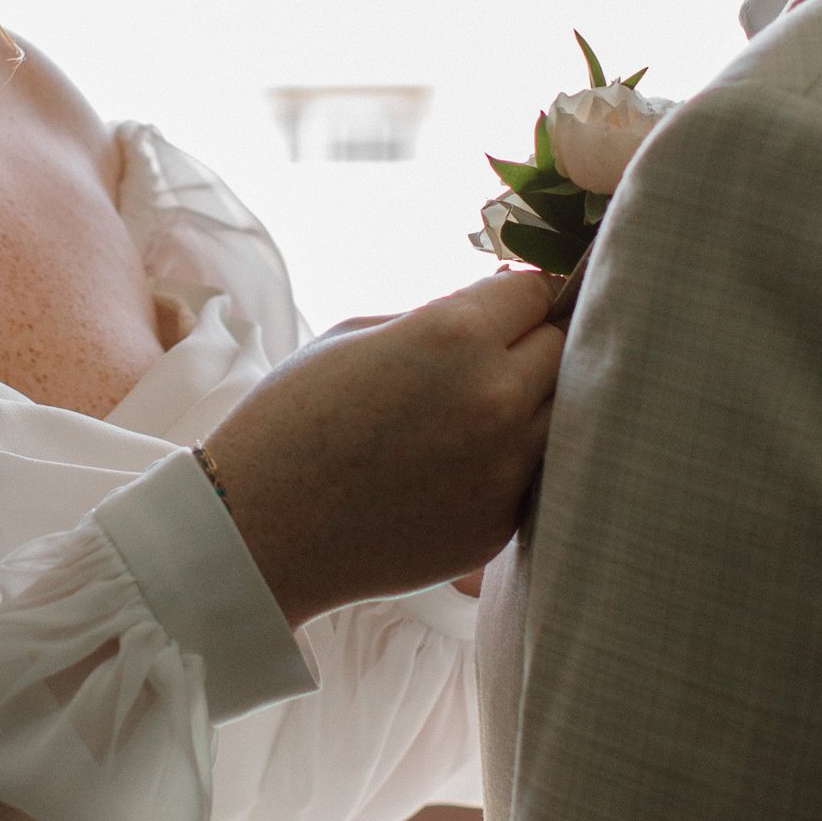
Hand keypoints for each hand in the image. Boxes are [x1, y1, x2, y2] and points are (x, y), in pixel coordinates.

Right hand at [199, 269, 563, 624]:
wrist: (259, 529)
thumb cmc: (291, 418)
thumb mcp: (355, 334)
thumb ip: (436, 318)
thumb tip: (490, 312)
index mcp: (456, 334)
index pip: (536, 292)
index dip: (516, 297)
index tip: (499, 308)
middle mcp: (497, 398)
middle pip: (562, 349)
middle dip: (530, 346)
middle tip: (486, 360)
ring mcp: (507, 468)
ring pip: (562, 414)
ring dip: (533, 406)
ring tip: (475, 414)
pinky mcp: (502, 523)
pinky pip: (534, 473)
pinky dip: (511, 463)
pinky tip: (457, 465)